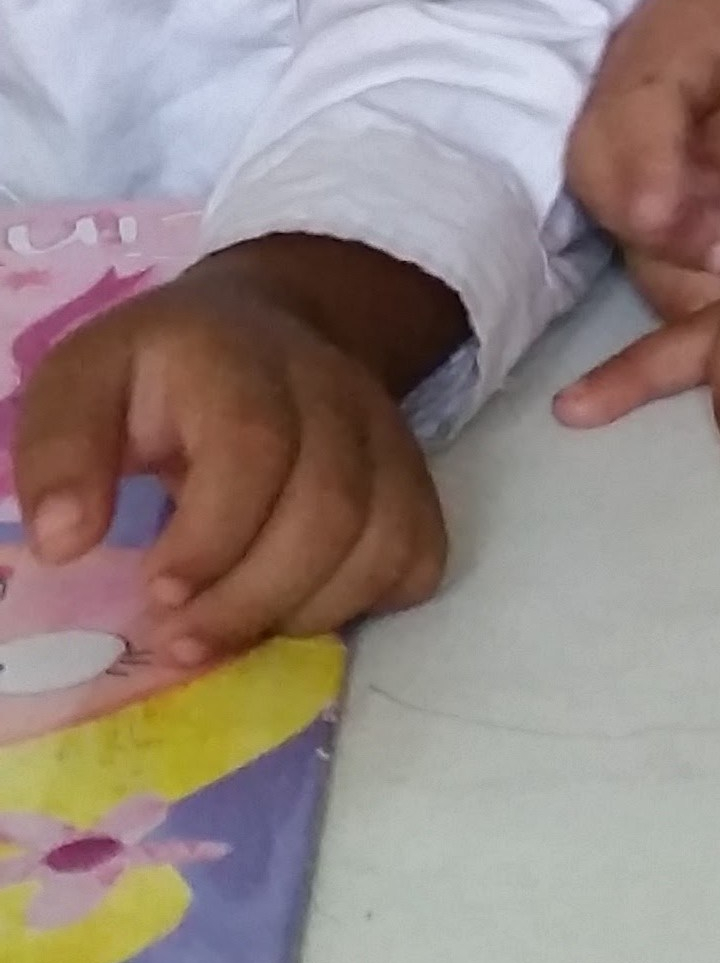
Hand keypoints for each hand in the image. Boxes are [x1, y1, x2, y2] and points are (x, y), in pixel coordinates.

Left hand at [16, 273, 447, 657]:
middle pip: (330, 503)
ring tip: (233, 632)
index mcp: (237, 355)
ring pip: (384, 536)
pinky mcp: (413, 472)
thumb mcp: (83, 383)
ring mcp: (383, 428)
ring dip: (304, 612)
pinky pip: (418, 553)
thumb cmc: (156, 375)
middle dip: (252, 597)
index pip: (255, 444)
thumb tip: (65, 542)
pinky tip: (298, 605)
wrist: (259, 323)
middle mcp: (330, 384)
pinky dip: (365, 600)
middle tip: (182, 639)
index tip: (157, 592)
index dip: (213, 535)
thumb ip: (59, 451)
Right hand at [570, 0, 719, 290]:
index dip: (659, 191)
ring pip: (616, 223)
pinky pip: (640, 236)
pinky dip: (680, 275)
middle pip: (602, 184)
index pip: (630, 121)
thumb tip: (702, 210)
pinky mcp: (640, 180)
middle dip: (664, 246)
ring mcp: (623, 138)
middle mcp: (620, 92)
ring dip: (673, 274)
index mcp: (666, 40)